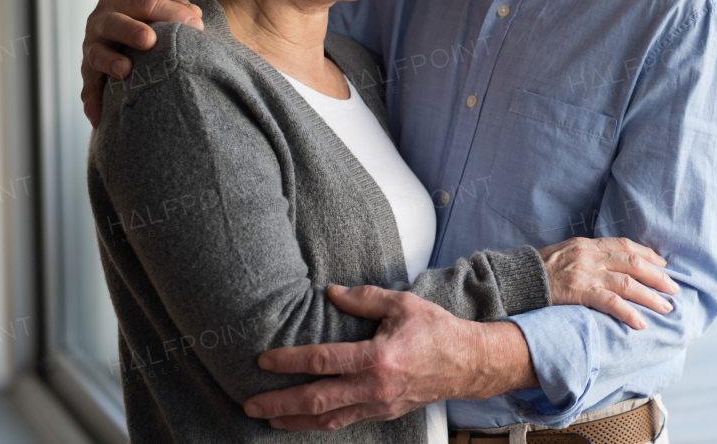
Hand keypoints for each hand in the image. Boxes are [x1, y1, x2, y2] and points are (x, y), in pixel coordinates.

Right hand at [81, 0, 202, 126]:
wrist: (135, 34)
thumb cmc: (154, 18)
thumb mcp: (166, 7)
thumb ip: (180, 9)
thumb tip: (194, 17)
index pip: (145, 2)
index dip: (170, 12)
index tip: (195, 24)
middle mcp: (101, 20)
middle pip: (113, 23)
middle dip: (130, 30)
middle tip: (149, 40)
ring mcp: (92, 47)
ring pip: (96, 54)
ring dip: (109, 62)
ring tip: (125, 70)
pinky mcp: (90, 73)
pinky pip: (89, 88)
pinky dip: (93, 102)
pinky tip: (99, 117)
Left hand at [243, 285, 533, 431]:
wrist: (468, 363)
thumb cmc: (436, 330)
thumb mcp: (402, 304)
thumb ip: (364, 298)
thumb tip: (330, 293)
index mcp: (378, 358)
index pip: (323, 361)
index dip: (290, 361)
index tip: (264, 361)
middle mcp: (375, 387)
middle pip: (316, 400)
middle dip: (279, 403)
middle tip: (249, 403)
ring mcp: (378, 405)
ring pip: (327, 419)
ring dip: (292, 420)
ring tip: (266, 417)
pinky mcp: (383, 413)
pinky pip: (344, 422)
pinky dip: (318, 424)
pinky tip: (301, 420)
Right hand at [539, 237, 678, 329]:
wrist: (515, 280)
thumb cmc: (538, 271)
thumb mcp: (565, 254)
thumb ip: (587, 257)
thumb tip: (609, 266)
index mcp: (587, 244)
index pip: (625, 245)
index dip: (647, 255)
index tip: (663, 265)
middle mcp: (590, 255)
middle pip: (632, 263)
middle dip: (657, 276)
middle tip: (674, 289)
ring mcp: (585, 273)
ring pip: (627, 283)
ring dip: (650, 296)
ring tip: (666, 308)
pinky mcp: (578, 292)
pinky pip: (610, 302)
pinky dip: (628, 312)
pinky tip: (641, 322)